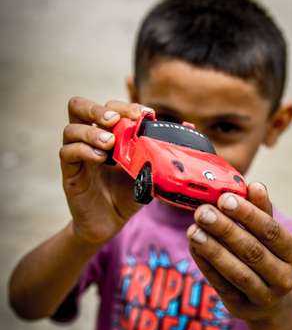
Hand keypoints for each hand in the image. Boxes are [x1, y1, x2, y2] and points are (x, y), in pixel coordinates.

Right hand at [60, 97, 151, 245]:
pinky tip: (101, 159)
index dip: (126, 106)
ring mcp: (77, 155)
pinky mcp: (70, 173)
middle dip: (99, 109)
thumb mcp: (146, 173)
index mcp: (108, 134)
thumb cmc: (126, 195)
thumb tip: (187, 133)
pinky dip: (84, 150)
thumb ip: (158, 154)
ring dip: (92, 131)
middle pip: (79, 107)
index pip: (109, 107)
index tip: (145, 114)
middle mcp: (89, 140)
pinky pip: (67, 153)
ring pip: (71, 128)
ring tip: (111, 143)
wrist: (110, 224)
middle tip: (117, 120)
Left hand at [187, 182, 291, 321]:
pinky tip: (194, 246)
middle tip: (203, 212)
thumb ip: (261, 210)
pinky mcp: (241, 308)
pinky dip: (206, 265)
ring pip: (237, 272)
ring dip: (213, 249)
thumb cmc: (267, 255)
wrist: (270, 302)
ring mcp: (264, 297)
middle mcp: (284, 278)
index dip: (248, 215)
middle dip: (225, 230)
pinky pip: (221, 285)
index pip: (271, 232)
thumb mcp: (268, 234)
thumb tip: (255, 185)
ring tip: (193, 230)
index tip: (224, 198)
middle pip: (253, 252)